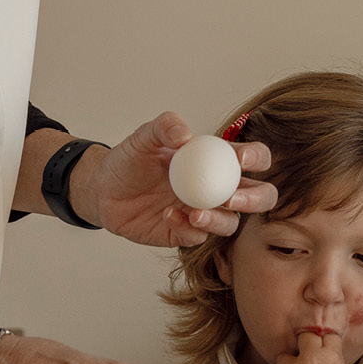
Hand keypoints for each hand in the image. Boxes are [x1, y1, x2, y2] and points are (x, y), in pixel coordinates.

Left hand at [73, 112, 276, 246]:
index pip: (254, 157)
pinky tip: (168, 215)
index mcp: (219, 160)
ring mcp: (205, 212)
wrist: (103, 190)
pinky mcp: (186, 233)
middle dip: (255, 199)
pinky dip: (188, 228)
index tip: (241, 160)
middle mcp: (219, 188)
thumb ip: (165, 126)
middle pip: (259, 196)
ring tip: (194, 212)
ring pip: (232, 223)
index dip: (257, 158)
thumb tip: (185, 135)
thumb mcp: (144, 137)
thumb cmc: (129, 159)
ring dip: (219, 220)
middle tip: (232, 198)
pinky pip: (198, 237)